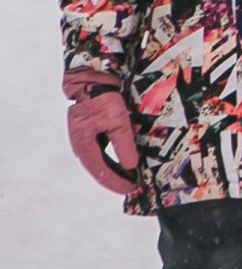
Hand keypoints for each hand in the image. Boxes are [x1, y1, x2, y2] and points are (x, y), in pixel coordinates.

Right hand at [63, 72, 138, 195]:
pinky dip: (112, 157)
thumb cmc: (103, 99)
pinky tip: (124, 160)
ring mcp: (84, 139)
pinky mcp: (90, 132)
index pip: (101, 171)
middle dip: (116, 178)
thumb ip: (123, 144)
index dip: (116, 182)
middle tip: (133, 186)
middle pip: (99, 168)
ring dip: (114, 169)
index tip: (131, 189)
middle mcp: (81, 145)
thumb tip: (131, 166)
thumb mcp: (117, 121)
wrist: (92, 80)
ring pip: (100, 161)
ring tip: (130, 177)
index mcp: (84, 145)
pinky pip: (102, 150)